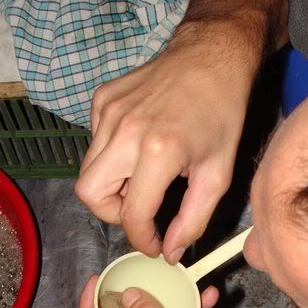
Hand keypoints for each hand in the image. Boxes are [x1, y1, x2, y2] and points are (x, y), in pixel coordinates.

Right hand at [75, 29, 252, 262]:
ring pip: (87, 171)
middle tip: (138, 209)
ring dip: (110, 185)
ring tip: (140, 176)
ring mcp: (108, 112)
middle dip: (111, 213)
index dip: (141, 239)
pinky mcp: (101, 100)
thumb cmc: (221, 114)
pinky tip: (135, 145)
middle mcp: (125, 131)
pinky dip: (110, 156)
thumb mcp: (218, 174)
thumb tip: (170, 251)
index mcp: (159, 151)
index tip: (153, 243)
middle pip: (88, 195)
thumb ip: (193, 220)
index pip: (131, 215)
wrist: (211, 56)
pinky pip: (93, 144)